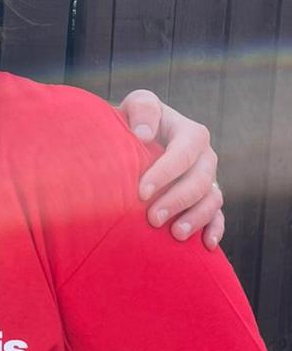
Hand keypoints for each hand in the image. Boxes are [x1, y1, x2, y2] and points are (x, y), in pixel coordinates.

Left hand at [118, 91, 223, 249]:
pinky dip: (215, 229)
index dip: (166, 172)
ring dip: (196, 218)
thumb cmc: (132, 123)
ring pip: (213, 199)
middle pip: (201, 179)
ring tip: (174, 234)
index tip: (141, 191)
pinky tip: (205, 244)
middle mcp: (204, 157)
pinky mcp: (206, 199)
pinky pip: (218, 216)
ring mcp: (208, 179)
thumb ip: (142, 109)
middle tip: (152, 219)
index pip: (185, 151)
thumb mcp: (134, 106)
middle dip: (178, 200)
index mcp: (190, 133)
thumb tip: (144, 134)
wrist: (133, 142)